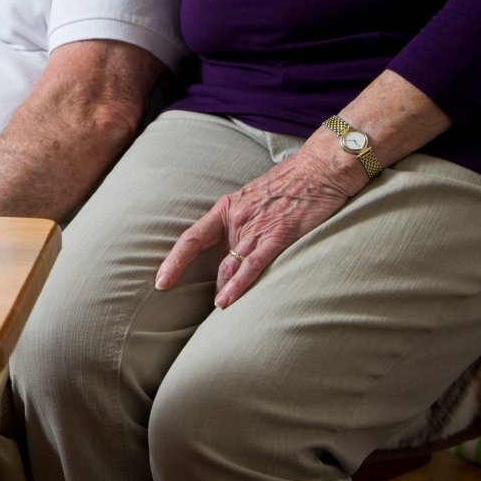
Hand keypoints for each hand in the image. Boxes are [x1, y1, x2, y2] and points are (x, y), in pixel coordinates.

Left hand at [154, 134, 365, 307]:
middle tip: (197, 308)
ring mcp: (256, 228)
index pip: (192, 238)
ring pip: (230, 266)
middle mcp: (236, 219)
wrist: (318, 168)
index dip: (174, 261)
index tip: (161, 282)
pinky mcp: (279, 235)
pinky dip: (238, 285)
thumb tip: (234, 246)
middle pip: (212, 260)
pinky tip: (226, 302)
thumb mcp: (254, 198)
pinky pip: (253, 265)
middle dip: (204, 285)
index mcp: (227, 208)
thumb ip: (242, 221)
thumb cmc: (290, 184)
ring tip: (216, 312)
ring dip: (222, 290)